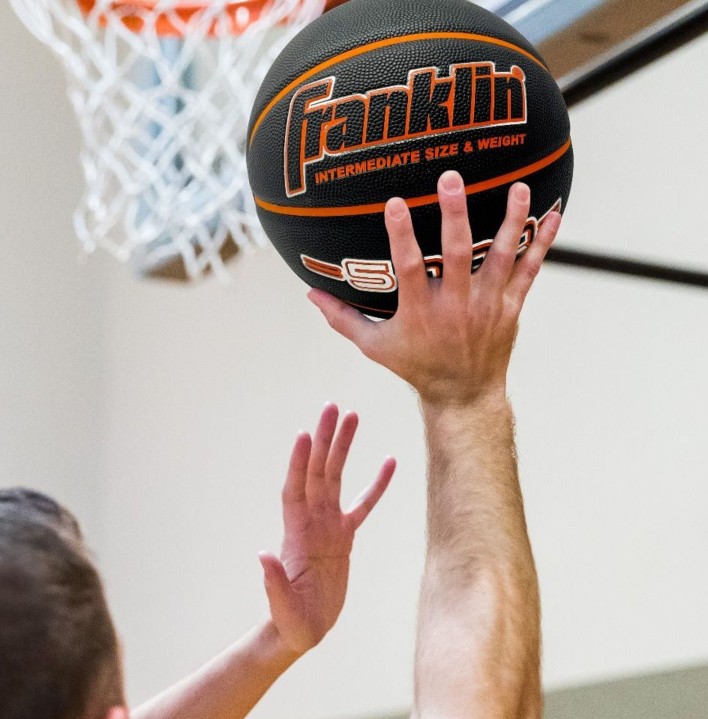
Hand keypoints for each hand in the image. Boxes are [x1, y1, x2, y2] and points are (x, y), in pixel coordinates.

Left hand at [259, 404, 394, 654]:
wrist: (301, 631)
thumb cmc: (290, 621)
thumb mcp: (281, 606)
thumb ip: (273, 582)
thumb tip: (263, 555)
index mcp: (296, 535)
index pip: (296, 490)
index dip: (299, 464)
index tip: (305, 434)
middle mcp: (311, 523)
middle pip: (318, 473)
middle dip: (324, 440)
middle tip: (333, 408)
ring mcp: (328, 527)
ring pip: (337, 479)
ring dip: (343, 448)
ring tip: (353, 417)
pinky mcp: (344, 538)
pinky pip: (363, 505)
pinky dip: (375, 485)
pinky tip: (389, 462)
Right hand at [308, 171, 560, 406]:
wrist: (463, 395)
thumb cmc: (415, 367)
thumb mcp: (374, 347)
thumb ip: (343, 318)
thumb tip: (310, 294)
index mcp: (420, 312)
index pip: (409, 268)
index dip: (401, 235)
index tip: (395, 202)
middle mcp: (456, 306)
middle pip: (458, 254)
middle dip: (454, 215)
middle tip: (450, 179)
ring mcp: (487, 305)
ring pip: (502, 256)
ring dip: (510, 220)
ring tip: (517, 186)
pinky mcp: (510, 306)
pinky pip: (530, 270)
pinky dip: (542, 243)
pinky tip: (553, 214)